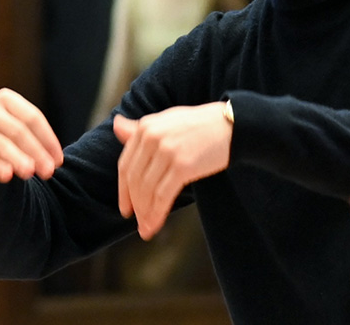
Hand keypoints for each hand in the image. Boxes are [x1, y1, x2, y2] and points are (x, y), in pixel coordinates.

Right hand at [0, 88, 63, 181]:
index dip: (48, 139)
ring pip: (2, 144)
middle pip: (18, 131)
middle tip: (48, 170)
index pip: (32, 118)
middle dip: (36, 152)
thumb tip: (56, 160)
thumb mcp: (21, 126)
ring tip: (30, 173)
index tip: (58, 159)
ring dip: (19, 160)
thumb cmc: (6, 131)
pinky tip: (8, 176)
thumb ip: (38, 138)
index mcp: (7, 98)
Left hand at [113, 103, 231, 239]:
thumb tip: (116, 126)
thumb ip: (141, 127)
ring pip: (147, 190)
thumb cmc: (201, 125)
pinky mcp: (182, 165)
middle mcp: (152, 137)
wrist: (233, 125)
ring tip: (147, 228)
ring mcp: (167, 151)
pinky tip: (155, 225)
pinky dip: (156, 214)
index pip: (126, 164)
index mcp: (146, 127)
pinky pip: (163, 196)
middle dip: (134, 204)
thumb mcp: (168, 121)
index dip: (123, 190)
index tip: (126, 208)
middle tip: (137, 221)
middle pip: (135, 180)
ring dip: (145, 213)